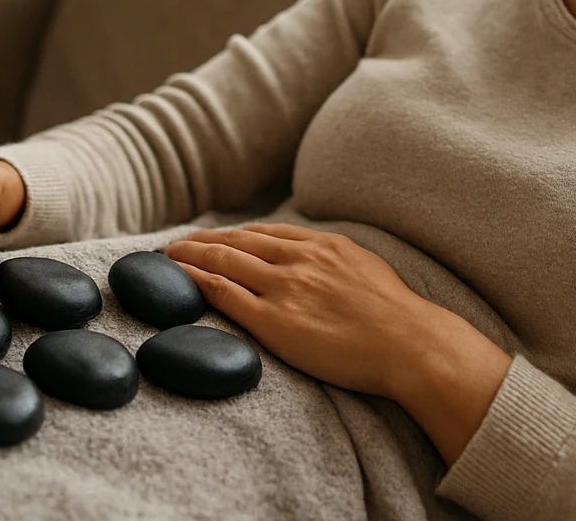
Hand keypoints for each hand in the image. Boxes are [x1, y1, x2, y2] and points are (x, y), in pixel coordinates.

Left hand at [163, 222, 448, 400]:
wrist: (410, 343)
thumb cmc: (396, 316)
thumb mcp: (366, 267)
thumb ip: (335, 259)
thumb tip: (321, 258)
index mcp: (322, 245)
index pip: (263, 232)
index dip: (232, 235)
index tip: (214, 238)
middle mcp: (299, 259)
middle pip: (236, 242)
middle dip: (201, 241)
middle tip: (174, 246)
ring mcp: (285, 288)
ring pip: (223, 261)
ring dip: (188, 256)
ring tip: (165, 260)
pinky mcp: (276, 321)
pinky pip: (225, 294)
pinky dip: (196, 282)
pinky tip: (178, 280)